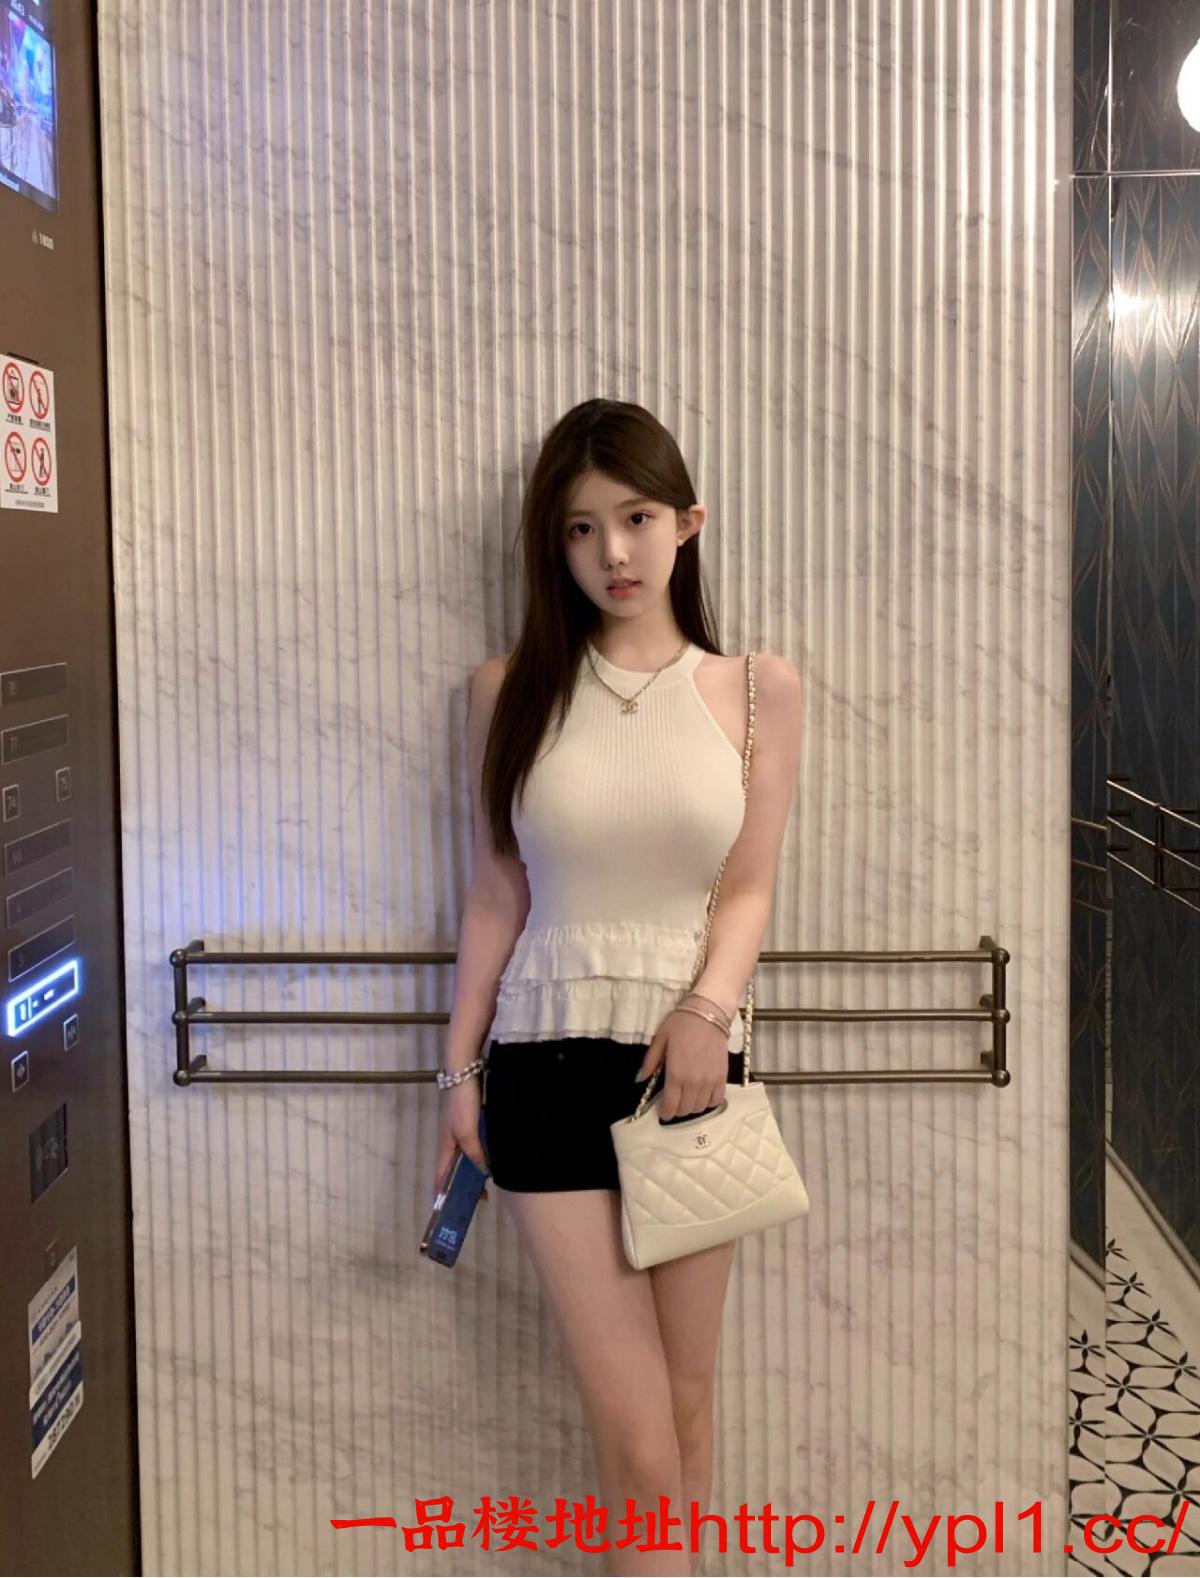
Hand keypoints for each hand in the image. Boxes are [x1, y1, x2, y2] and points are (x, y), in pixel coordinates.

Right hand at [432, 1079, 490, 1203]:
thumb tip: (485, 1171)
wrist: (466, 1072)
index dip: (441, 1194)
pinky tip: (499, 1157)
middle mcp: (452, 1141)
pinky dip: (486, 1153)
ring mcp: (463, 1131)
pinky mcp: (475, 1122)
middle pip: (457, 1169)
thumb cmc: (462, 1104)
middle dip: (465, 1185)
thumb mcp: (466, 1133)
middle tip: (483, 1199)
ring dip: (478, 1169)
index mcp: (445, 1147)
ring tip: (494, 1182)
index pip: (440, 1177)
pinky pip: (480, 1144)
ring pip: (470, 1157)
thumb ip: (474, 1154)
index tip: (447, 1213)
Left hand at [634, 1008, 728, 1121]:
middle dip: (677, 1109)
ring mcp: (710, 1081)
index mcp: (676, 1074)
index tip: (662, 1112)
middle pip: (685, 1109)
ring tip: (687, 1096)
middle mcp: (693, 1082)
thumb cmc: (681, 1024)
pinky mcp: (722, 1077)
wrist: (709, 1014)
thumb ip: (650, 1062)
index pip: (670, 1105)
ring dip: (692, 1106)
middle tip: (673, 1101)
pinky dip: (708, 1101)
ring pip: (700, 1107)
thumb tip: (639, 1078)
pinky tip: (702, 1094)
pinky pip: (716, 1100)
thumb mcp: (660, 1040)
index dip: (665, 1113)